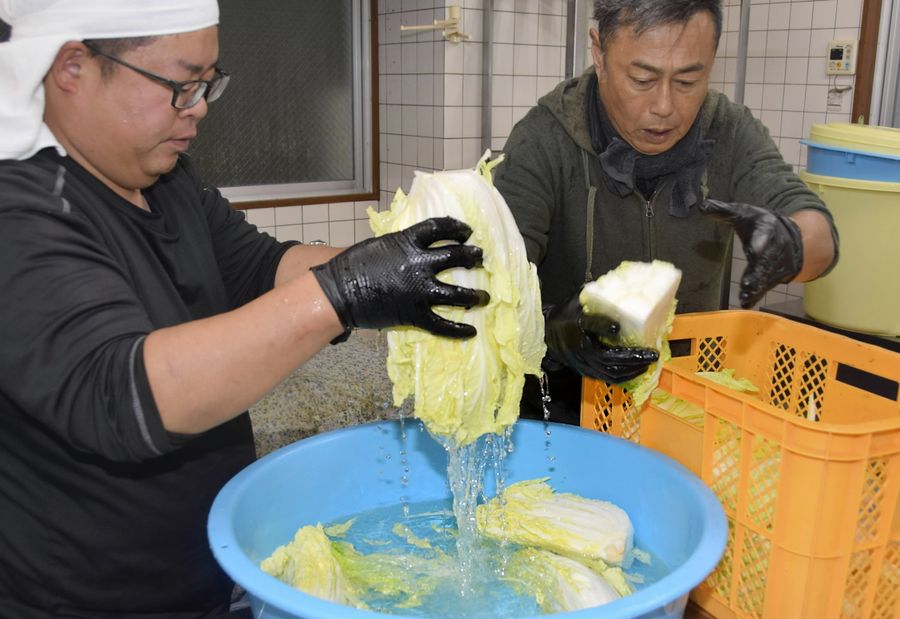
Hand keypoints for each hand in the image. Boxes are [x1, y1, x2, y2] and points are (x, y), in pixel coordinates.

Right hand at [312, 217, 489, 338]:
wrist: (338, 292)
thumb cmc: (352, 266)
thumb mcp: (379, 245)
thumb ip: (401, 245)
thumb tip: (414, 245)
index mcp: (408, 242)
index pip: (440, 228)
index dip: (457, 228)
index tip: (467, 231)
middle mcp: (419, 264)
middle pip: (456, 256)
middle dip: (472, 257)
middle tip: (480, 258)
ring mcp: (419, 291)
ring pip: (457, 293)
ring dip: (475, 295)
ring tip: (485, 297)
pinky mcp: (414, 314)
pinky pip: (442, 324)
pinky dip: (459, 329)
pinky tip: (472, 330)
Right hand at [543, 290, 658, 383]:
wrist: (547, 336)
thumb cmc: (566, 316)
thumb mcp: (576, 301)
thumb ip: (594, 296)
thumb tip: (618, 285)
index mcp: (576, 326)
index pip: (589, 326)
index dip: (602, 327)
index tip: (616, 327)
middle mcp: (580, 348)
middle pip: (607, 357)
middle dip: (632, 357)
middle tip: (651, 353)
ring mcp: (583, 363)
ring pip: (610, 371)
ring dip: (631, 370)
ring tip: (648, 363)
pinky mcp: (586, 371)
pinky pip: (607, 378)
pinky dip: (625, 377)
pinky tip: (638, 371)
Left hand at [700, 200, 802, 308]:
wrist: (792, 237)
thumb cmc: (761, 224)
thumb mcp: (744, 213)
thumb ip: (723, 211)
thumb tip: (702, 206)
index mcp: (767, 229)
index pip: (764, 235)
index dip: (759, 243)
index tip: (754, 249)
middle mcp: (773, 249)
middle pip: (765, 262)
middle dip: (758, 273)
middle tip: (748, 283)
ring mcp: (774, 265)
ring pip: (765, 277)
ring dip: (756, 287)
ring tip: (746, 296)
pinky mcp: (773, 277)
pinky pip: (764, 287)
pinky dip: (756, 296)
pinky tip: (746, 304)